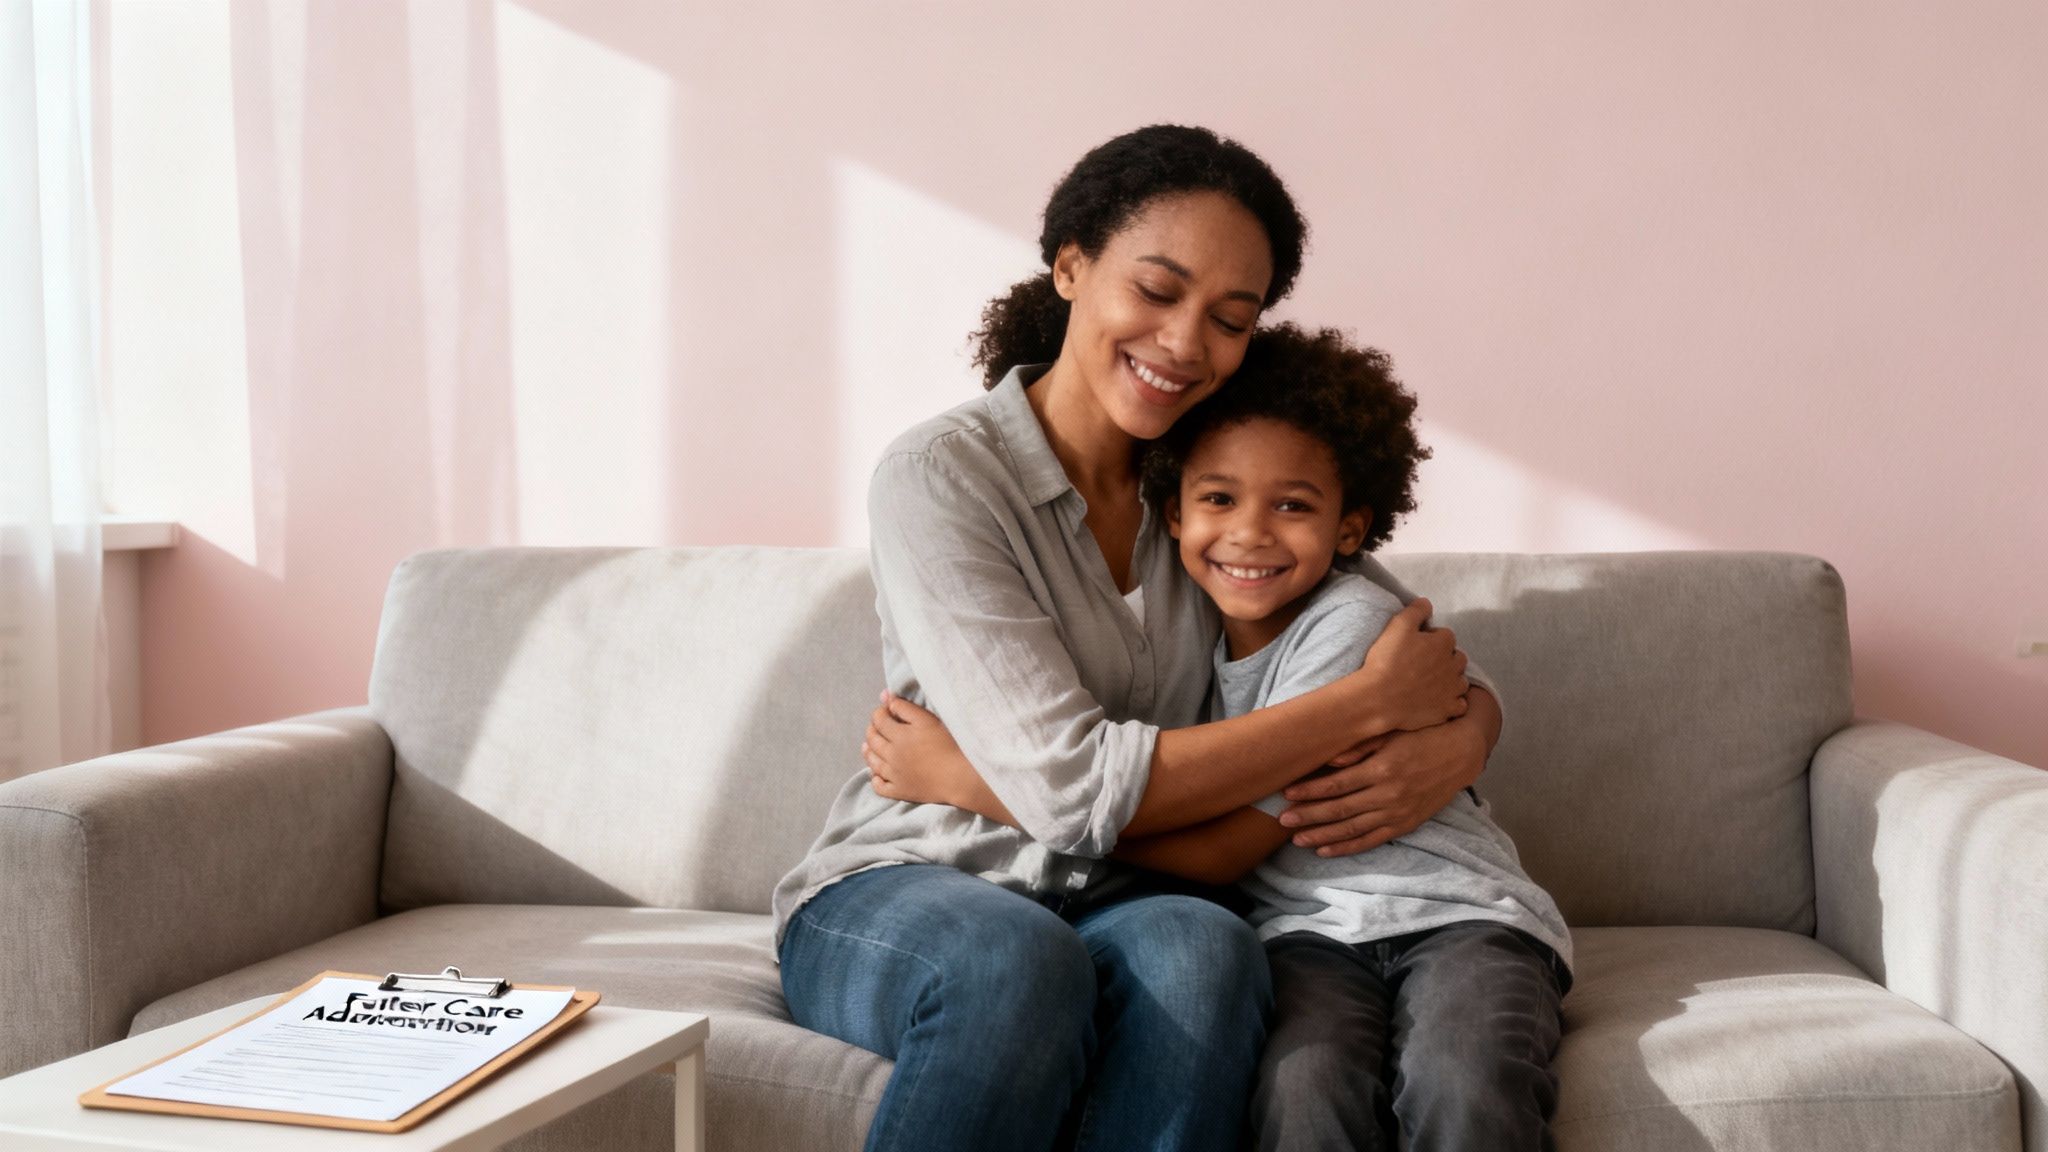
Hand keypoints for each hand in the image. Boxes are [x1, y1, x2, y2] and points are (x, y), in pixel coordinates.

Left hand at [863, 692, 970, 805]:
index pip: (878, 720)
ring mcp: (894, 775)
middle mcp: (891, 755)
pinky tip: (877, 775)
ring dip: (869, 752)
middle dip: (872, 730)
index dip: (880, 712)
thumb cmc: (948, 745)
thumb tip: (885, 697)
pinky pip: (880, 787)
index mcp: (898, 736)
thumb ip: (905, 707)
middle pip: (872, 740)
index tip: (886, 710)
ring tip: (869, 747)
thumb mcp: (927, 720)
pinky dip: (876, 780)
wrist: (959, 777)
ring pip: (873, 762)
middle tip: (878, 726)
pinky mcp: (900, 791)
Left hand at [1276, 715, 1487, 855]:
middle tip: (1281, 820)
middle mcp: (1388, 795)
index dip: (1309, 790)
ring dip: (1322, 836)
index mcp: (1382, 768)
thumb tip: (1330, 760)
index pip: (1337, 784)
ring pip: (1352, 830)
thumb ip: (1360, 746)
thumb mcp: (1392, 732)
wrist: (1461, 753)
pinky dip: (1347, 847)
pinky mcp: (1405, 824)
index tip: (1287, 793)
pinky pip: (1371, 841)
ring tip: (1296, 839)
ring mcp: (1397, 813)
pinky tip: (1325, 850)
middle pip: (1339, 810)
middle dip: (1308, 816)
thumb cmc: (1422, 735)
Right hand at [1359, 598, 1468, 731]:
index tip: (1416, 646)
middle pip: (1457, 657)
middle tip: (1423, 664)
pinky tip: (1438, 701)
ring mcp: (1453, 689)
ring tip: (1431, 683)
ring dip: (1451, 680)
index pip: (1445, 635)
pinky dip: (1452, 702)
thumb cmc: (1387, 660)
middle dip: (1445, 658)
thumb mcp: (1397, 626)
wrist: (1379, 698)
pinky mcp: (1448, 709)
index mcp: (1444, 642)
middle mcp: (1454, 665)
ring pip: (1460, 681)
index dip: (1431, 639)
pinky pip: (1459, 704)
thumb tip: (1427, 603)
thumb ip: (1416, 611)